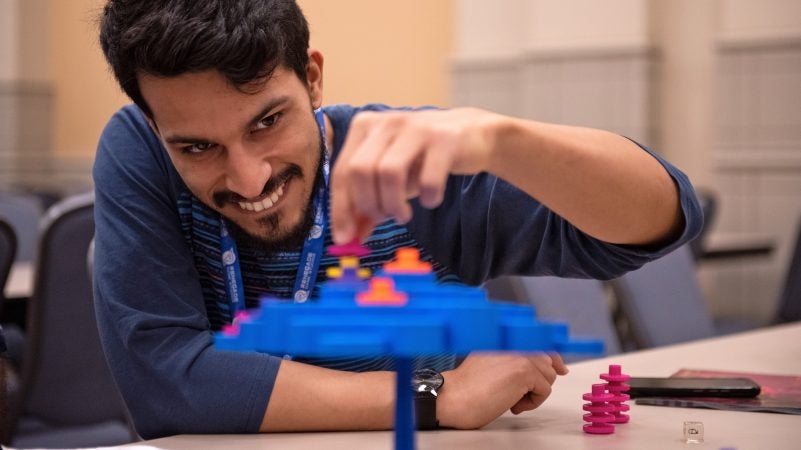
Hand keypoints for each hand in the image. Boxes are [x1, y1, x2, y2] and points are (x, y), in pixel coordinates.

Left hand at [330, 108, 502, 243]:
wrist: (473, 135)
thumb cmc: (424, 158)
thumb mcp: (392, 177)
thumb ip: (368, 201)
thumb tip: (348, 236)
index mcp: (365, 126)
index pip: (342, 171)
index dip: (340, 208)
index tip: (344, 238)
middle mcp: (387, 122)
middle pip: (360, 171)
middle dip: (368, 205)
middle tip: (383, 219)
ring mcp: (416, 127)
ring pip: (389, 173)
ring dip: (394, 204)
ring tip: (404, 214)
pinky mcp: (444, 139)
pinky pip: (427, 179)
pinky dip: (427, 198)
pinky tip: (431, 200)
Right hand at [437, 352, 567, 428]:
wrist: (453, 398)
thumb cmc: (467, 388)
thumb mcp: (491, 364)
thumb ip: (512, 360)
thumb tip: (542, 365)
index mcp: (503, 340)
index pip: (540, 343)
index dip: (553, 358)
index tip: (561, 369)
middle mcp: (512, 343)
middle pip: (547, 361)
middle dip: (539, 381)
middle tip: (517, 396)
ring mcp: (519, 355)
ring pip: (548, 375)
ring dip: (534, 393)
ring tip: (512, 400)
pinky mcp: (523, 371)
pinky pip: (545, 389)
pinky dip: (533, 402)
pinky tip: (513, 405)